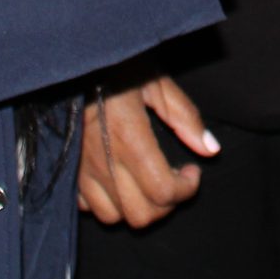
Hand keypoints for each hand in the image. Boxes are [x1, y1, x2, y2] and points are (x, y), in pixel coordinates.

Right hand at [79, 73, 217, 228]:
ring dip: (137, 206)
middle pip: (141, 214)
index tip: (192, 171)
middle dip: (166, 204)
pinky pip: (86, 206)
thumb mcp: (156, 81)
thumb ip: (185, 116)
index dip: (186, 189)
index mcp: (130, 137)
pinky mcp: (68, 170)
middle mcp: (104, 160)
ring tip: (146, 183)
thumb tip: (211, 149)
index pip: (163, 190)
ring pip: (113, 216)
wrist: (70, 62)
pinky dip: (106, 202)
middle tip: (173, 179)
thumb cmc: (116, 67)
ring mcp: (82, 169)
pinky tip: (118, 180)